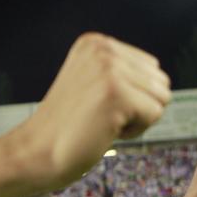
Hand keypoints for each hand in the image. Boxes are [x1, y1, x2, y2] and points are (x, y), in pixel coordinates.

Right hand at [30, 33, 170, 186]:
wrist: (34, 153)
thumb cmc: (64, 128)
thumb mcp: (89, 84)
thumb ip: (120, 72)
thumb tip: (162, 81)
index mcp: (95, 43)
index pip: (150, 68)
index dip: (129, 96)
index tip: (93, 106)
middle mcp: (102, 49)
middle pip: (160, 81)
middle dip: (137, 107)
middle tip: (97, 117)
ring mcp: (109, 70)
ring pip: (161, 98)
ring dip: (136, 119)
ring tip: (100, 123)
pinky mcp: (116, 94)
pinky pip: (154, 114)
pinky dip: (133, 132)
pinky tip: (102, 131)